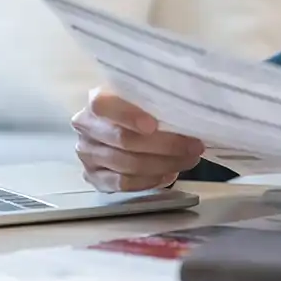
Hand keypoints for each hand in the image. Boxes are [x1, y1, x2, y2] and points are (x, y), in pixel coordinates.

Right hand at [72, 87, 205, 191]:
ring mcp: (88, 154)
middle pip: (123, 140)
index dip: (128, 115)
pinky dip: (149, 180)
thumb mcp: (146, 98)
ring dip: (163, 164)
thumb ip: (156, 100)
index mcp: (97, 101)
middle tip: (194, 147)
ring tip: (188, 160)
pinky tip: (168, 174)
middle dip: (165, 145)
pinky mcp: (93, 177)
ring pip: (126, 164)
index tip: (154, 125)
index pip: (103, 105)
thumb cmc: (141, 109)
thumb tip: (189, 111)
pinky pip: (123, 183)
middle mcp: (87, 127)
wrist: (122, 127)